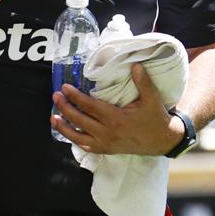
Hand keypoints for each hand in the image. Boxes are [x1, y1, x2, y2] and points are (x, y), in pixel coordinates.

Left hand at [54, 62, 181, 154]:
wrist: (162, 141)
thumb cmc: (155, 118)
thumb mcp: (152, 99)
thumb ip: (143, 82)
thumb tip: (135, 65)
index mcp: (116, 118)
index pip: (90, 106)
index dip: (75, 97)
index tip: (65, 87)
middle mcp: (107, 133)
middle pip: (80, 120)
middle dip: (65, 108)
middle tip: (55, 96)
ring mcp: (105, 143)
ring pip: (78, 136)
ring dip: (64, 127)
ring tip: (53, 117)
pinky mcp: (105, 150)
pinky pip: (85, 147)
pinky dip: (74, 140)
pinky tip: (67, 132)